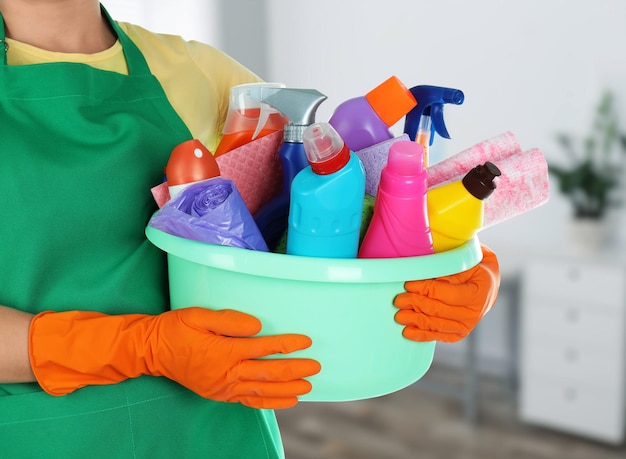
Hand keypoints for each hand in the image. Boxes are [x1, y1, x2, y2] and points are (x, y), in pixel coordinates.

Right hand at [29, 307, 320, 408]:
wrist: (151, 351)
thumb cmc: (174, 329)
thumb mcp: (197, 316)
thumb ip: (228, 320)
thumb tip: (257, 326)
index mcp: (224, 351)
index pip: (264, 348)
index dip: (288, 344)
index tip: (306, 341)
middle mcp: (227, 373)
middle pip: (269, 373)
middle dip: (295, 369)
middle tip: (316, 366)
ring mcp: (224, 387)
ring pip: (263, 390)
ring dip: (288, 388)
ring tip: (308, 386)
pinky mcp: (220, 394)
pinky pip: (250, 401)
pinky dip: (270, 402)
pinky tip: (287, 401)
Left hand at [393, 245, 499, 342]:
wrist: (486, 284)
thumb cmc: (472, 268)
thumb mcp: (464, 262)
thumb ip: (446, 271)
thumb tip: (421, 277)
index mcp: (478, 292)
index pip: (446, 293)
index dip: (425, 289)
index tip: (408, 284)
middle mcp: (474, 313)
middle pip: (438, 310)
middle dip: (415, 304)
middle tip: (399, 300)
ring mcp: (467, 326)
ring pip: (436, 325)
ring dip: (415, 320)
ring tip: (399, 316)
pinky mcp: (459, 334)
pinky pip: (438, 336)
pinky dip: (422, 335)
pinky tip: (408, 332)